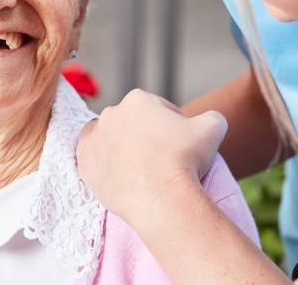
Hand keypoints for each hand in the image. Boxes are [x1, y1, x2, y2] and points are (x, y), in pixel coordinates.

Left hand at [76, 89, 227, 223]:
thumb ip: (212, 116)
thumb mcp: (213, 128)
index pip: (157, 110)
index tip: (178, 144)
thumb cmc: (186, 160)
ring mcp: (94, 138)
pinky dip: (104, 166)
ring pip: (109, 140)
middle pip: (132, 124)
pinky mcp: (84, 163)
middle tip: (159, 159)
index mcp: (138, 99)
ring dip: (121, 149)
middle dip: (144, 137)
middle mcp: (111, 113)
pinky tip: (119, 175)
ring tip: (138, 169)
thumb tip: (209, 120)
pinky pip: (93, 160)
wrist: (161, 198)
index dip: (171, 126)